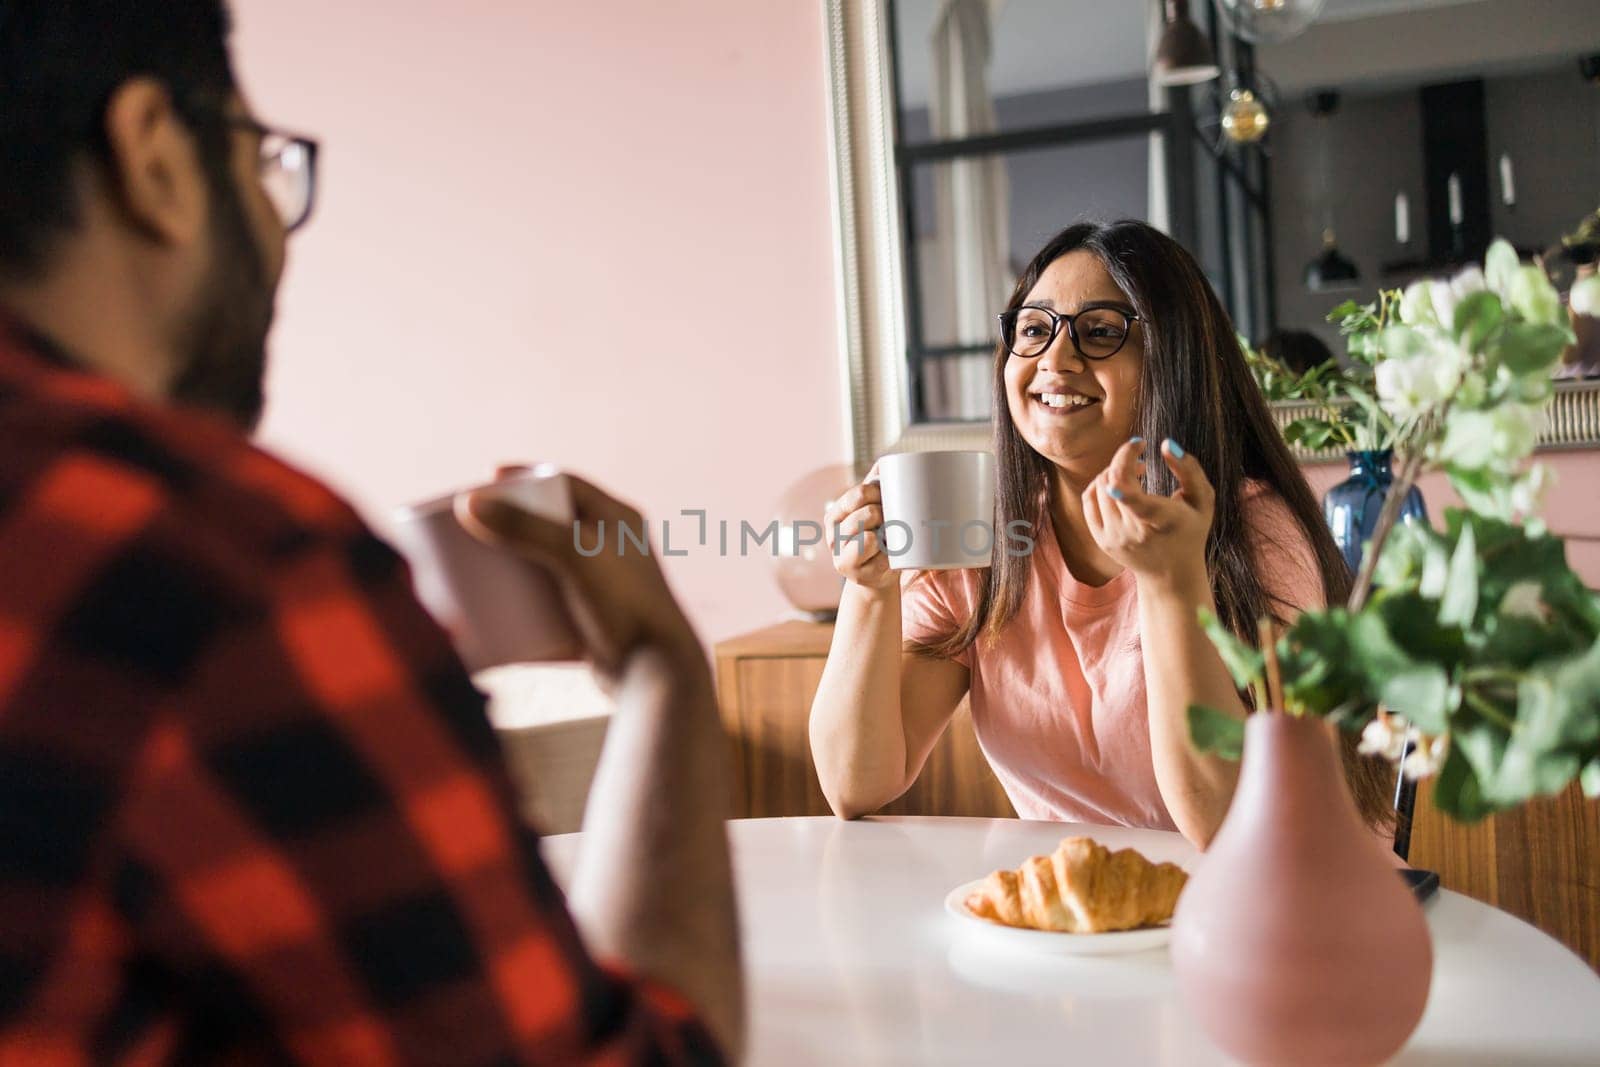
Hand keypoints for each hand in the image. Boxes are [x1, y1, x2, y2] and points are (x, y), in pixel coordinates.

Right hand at [458, 469, 704, 684]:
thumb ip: (525, 527)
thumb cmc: (623, 608)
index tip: (489, 477)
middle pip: (555, 521)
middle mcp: (615, 549)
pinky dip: (527, 599)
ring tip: (482, 560)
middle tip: (477, 522)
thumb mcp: (574, 558)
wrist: (656, 675)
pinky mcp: (595, 621)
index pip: (568, 483)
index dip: (527, 476)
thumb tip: (470, 504)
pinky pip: (553, 602)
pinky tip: (500, 600)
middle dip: (515, 519)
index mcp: (620, 520)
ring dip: (518, 559)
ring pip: (552, 563)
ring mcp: (606, 586)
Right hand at [823, 470, 895, 592]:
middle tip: (892, 522)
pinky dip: (889, 554)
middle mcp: (834, 535)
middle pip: (867, 513)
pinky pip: (881, 557)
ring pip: (870, 536)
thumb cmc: (879, 538)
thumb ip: (875, 487)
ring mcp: (841, 556)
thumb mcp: (873, 511)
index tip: (887, 499)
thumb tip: (886, 463)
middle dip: (885, 515)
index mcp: (836, 515)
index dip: (878, 493)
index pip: (858, 494)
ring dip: (888, 535)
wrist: (877, 576)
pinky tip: (888, 555)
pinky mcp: (855, 573)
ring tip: (890, 538)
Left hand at [1083, 438, 1214, 594]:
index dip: (1126, 473)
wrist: (1170, 575)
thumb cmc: (1190, 530)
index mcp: (1162, 522)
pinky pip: (1089, 499)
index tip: (1135, 447)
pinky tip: (1118, 484)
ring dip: (1114, 470)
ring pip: (1100, 486)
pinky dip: (1101, 483)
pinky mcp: (1100, 539)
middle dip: (1126, 459)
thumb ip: (1189, 469)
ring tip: (1136, 472)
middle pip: (1114, 482)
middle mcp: (1134, 533)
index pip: (1137, 501)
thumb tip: (1165, 444)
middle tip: (1142, 460)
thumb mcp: (1202, 500)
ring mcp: (1114, 538)